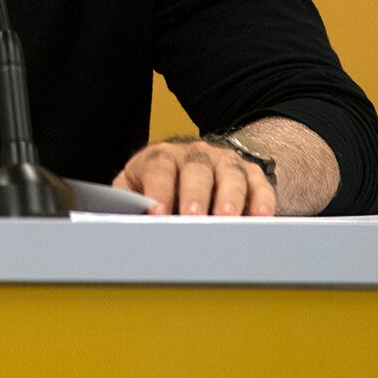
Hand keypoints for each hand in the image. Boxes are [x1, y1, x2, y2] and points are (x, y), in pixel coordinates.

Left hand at [116, 137, 276, 216]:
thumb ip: (128, 199)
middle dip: (194, 195)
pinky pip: (259, 185)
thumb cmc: (164, 181)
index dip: (159, 190)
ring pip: (229, 175)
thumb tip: (117, 222)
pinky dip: (261, 201)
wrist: (204, 162)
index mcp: (163, 156)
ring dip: (228, 198)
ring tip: (226, 220)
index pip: (159, 167)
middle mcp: (196, 155)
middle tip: (192, 218)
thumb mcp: (138, 183)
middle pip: (196, 169)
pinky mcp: (251, 174)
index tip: (158, 214)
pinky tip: (259, 217)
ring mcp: (225, 162)